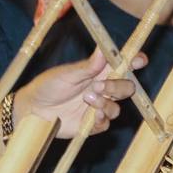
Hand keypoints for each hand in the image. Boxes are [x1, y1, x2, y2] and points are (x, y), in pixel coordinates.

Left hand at [16, 50, 143, 138]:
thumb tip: (103, 49)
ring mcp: (98, 107)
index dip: (135, 62)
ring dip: (106, 103)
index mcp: (98, 72)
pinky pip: (106, 123)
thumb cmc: (48, 86)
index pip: (122, 66)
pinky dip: (101, 118)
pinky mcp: (92, 124)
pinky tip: (90, 115)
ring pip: (118, 108)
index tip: (140, 60)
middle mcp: (102, 89)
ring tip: (87, 99)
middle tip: (100, 86)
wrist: (33, 110)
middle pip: (127, 88)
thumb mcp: (66, 74)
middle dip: (119, 86)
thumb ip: (87, 66)